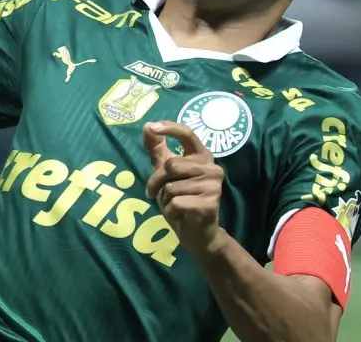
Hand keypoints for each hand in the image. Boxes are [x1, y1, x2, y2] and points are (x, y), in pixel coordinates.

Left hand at [143, 121, 224, 255]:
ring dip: (164, 199)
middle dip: (156, 181)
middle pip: (171, 165)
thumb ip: (157, 150)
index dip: (170, 128)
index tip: (152, 127)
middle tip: (154, 193)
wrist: (198, 233)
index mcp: (202, 156)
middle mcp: (212, 168)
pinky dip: (170, 211)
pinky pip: (176, 203)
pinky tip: (180, 214)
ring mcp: (213, 186)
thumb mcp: (166, 174)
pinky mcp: (209, 204)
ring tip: (174, 205)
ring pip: (172, 186)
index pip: (188, 134)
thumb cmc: (181, 199)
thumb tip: (147, 126)